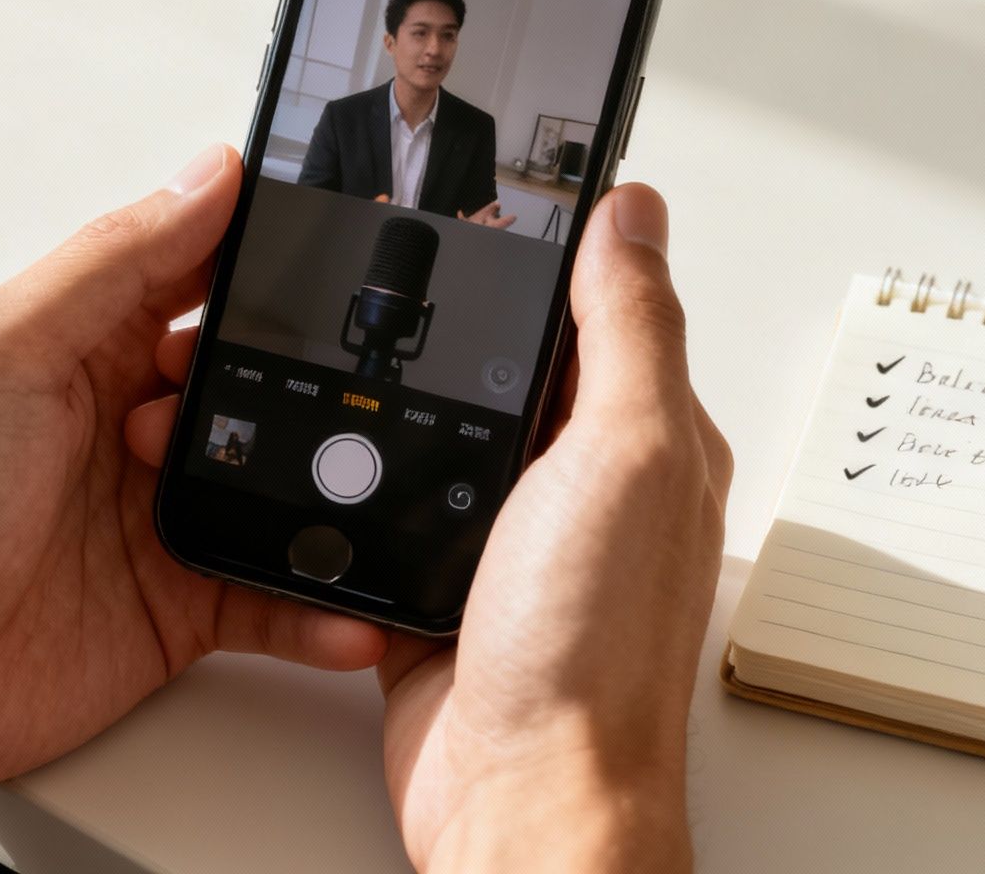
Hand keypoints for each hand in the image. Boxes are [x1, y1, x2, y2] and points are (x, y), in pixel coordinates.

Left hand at [0, 146, 388, 870]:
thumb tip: (208, 176)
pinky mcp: (179, 609)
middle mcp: (128, 424)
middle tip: (349, 400)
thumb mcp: (3, 353)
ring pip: (278, 487)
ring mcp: (159, 517)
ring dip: (327, 493)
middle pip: (255, 381)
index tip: (339, 250)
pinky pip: (272, 597)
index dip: (264, 260)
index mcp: (83, 346)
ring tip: (375, 499)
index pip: (196, 274)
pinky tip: (354, 611)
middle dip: (308, 385)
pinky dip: (320, 607)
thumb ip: (111, 262)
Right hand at [378, 185, 730, 871]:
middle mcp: (583, 483)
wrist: (516, 797)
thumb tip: (633, 212)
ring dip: (411, 396)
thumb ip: (629, 329)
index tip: (506, 188)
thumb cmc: (590, 653)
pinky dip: (367, 476)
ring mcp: (508, 536)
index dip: (558, 246)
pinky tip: (339, 449)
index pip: (606, 308)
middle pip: (517, 362)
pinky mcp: (438, 584)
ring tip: (363, 332)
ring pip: (450, 429)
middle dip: (469, 315)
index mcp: (644, 438)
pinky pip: (396, 503)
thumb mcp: (625, 455)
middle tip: (409, 248)